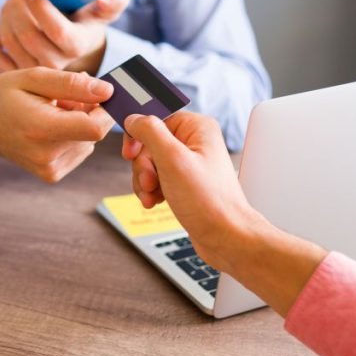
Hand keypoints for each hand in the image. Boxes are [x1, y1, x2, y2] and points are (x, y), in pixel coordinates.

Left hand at [0, 0, 129, 74]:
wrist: (76, 43)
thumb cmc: (88, 20)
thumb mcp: (106, 8)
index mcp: (77, 46)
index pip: (57, 31)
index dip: (41, 8)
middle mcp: (56, 66)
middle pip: (28, 37)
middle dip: (18, 8)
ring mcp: (34, 71)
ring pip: (10, 41)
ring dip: (6, 15)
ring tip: (14, 0)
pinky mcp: (15, 72)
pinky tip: (1, 22)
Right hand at [0, 67, 114, 181]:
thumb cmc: (3, 95)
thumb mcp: (33, 78)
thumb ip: (71, 84)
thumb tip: (108, 91)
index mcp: (40, 129)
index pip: (95, 128)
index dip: (106, 110)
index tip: (99, 93)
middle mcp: (45, 156)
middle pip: (93, 134)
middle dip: (88, 112)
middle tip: (63, 97)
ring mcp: (48, 169)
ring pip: (89, 142)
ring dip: (80, 124)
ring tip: (52, 112)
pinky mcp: (50, 174)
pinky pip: (79, 152)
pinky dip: (72, 137)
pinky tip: (51, 127)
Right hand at [123, 112, 258, 266]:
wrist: (225, 237)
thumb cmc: (208, 201)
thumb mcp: (172, 160)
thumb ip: (150, 132)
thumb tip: (133, 118)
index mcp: (197, 127)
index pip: (155, 118)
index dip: (139, 136)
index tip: (131, 153)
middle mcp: (195, 142)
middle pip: (149, 143)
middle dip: (143, 166)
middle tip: (149, 182)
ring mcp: (189, 163)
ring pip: (150, 163)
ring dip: (144, 181)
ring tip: (152, 196)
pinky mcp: (185, 182)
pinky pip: (157, 178)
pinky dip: (151, 190)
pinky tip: (155, 201)